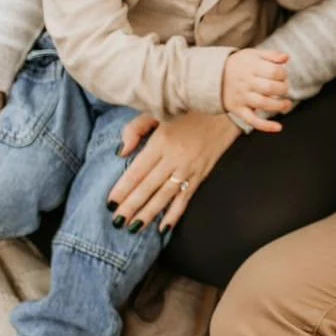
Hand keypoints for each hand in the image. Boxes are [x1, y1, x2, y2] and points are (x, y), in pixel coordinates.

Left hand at [107, 110, 241, 231]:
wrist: (225, 108)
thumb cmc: (187, 108)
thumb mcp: (157, 111)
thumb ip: (135, 129)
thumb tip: (121, 152)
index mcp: (161, 141)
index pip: (137, 170)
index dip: (123, 188)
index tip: (110, 203)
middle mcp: (174, 158)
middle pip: (148, 186)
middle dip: (131, 206)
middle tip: (116, 222)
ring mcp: (189, 168)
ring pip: (165, 195)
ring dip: (149, 213)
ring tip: (133, 228)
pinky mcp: (202, 173)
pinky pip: (186, 197)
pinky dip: (175, 213)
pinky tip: (164, 227)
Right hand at [222, 48, 291, 132]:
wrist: (212, 76)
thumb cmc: (238, 64)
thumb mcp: (253, 54)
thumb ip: (271, 55)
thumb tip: (286, 58)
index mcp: (251, 67)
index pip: (274, 72)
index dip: (283, 74)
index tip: (282, 75)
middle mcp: (246, 82)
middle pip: (270, 88)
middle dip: (283, 89)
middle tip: (284, 89)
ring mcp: (241, 97)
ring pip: (263, 104)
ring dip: (279, 106)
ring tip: (286, 105)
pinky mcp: (237, 109)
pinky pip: (251, 120)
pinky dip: (266, 126)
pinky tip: (278, 127)